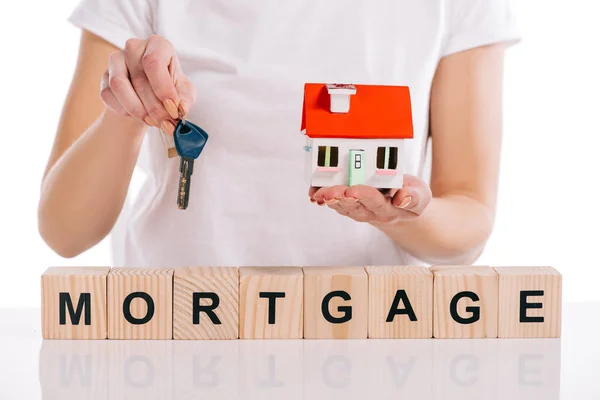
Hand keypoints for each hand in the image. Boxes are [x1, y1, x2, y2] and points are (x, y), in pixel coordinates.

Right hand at [100, 35, 195, 133]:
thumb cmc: (170, 89)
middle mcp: (134, 47)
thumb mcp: (184, 93)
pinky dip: (124, 111)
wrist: (148, 96)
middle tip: (165, 122)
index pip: (154, 62)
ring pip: (118, 85)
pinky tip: (138, 116)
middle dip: (154, 107)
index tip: (172, 108)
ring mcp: (116, 60)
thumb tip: (181, 108)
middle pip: (139, 78)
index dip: (162, 88)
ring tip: (152, 121)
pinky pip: (108, 95)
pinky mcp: (104, 76)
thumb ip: (185, 100)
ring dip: (137, 109)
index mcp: (158, 45)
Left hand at [309, 175, 431, 223]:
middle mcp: (371, 212)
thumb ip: (414, 198)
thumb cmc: (411, 196)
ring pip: (341, 206)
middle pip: (353, 206)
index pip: (375, 202)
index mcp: (390, 209)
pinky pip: (334, 202)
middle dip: (340, 198)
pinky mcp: (349, 205)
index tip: (352, 191)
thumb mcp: (421, 195)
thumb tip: (402, 198)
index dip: (363, 196)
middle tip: (329, 192)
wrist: (403, 205)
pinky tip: (313, 193)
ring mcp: (358, 210)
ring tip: (318, 192)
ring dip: (328, 198)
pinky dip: (323, 197)